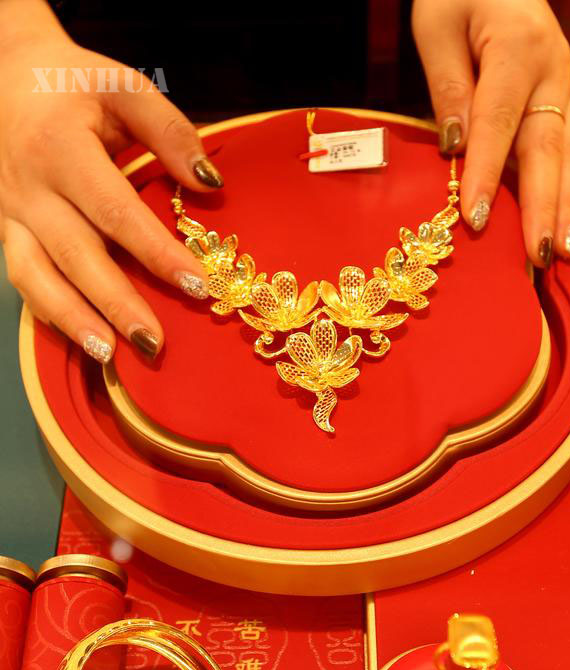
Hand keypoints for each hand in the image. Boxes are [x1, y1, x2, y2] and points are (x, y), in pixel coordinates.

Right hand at [0, 0, 221, 362]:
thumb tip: (210, 182)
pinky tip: (84, 339)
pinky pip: (23, 279)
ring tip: (112, 355)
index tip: (196, 284)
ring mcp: (12, 213)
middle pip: (75, 255)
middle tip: (155, 343)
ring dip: (74, 321)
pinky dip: (51, 313)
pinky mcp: (7, 230)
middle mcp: (30, 187)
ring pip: (38, 276)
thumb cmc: (73, 84)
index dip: (155, 251)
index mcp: (60, 147)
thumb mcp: (124, 88)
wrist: (3, 75)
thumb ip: (169, 131)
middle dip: (117, 303)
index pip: (114, 210)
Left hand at [412, 0, 569, 266]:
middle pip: (545, 148)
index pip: (497, 122)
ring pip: (564, 155)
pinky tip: (563, 226)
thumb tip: (456, 144)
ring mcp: (560, 88)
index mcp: (518, 49)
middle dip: (543, 206)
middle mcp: (551, 71)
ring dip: (565, 207)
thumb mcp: (437, 26)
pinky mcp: (557, 101)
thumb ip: (448, 85)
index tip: (475, 219)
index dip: (486, 173)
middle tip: (538, 255)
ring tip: (563, 254)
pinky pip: (563, 151)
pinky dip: (565, 191)